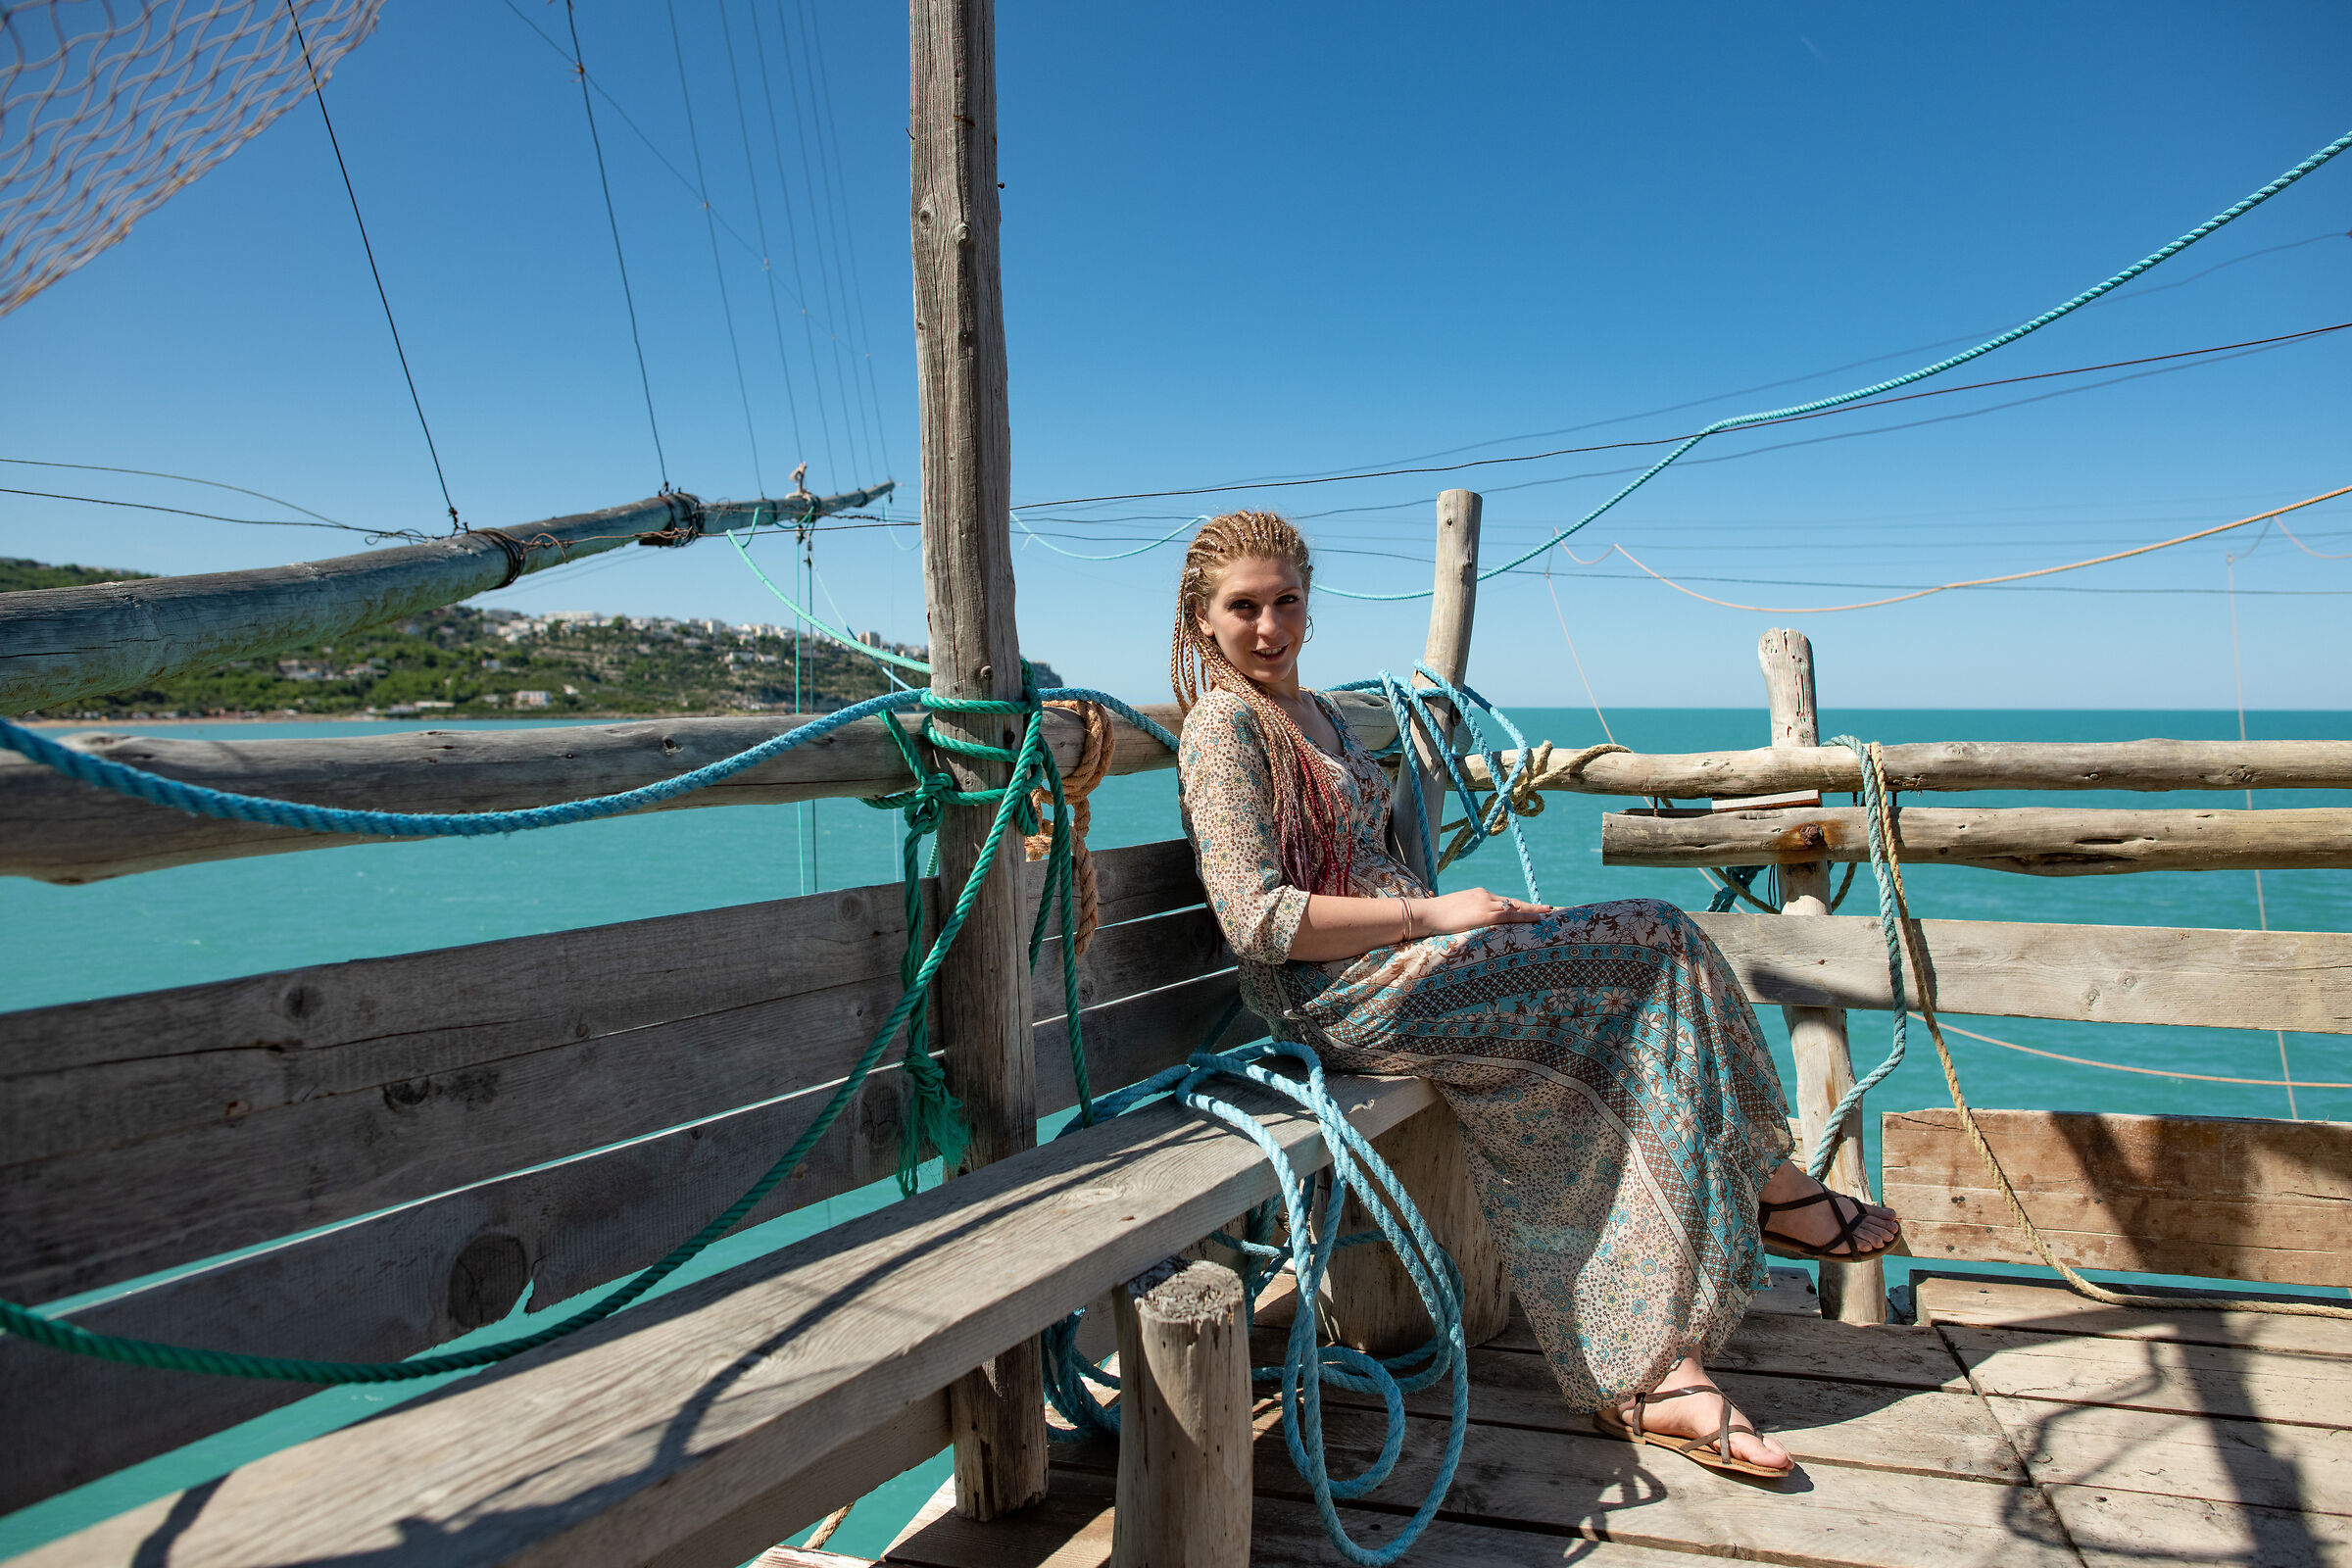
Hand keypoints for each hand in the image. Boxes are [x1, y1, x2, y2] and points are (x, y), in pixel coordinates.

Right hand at [1413, 887, 1553, 935]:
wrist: (1426, 914)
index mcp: (1477, 894)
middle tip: (1547, 909)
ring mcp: (1486, 904)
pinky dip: (1527, 916)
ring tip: (1549, 914)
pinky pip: (1512, 915)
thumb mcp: (1453, 913)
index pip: (1502, 901)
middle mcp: (1484, 896)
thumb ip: (1465, 915)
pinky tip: (1539, 918)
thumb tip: (1467, 923)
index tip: (1529, 908)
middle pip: (1512, 902)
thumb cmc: (1434, 917)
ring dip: (1533, 912)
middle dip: (1530, 907)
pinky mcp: (1486, 914)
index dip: (1517, 906)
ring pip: (1515, 907)